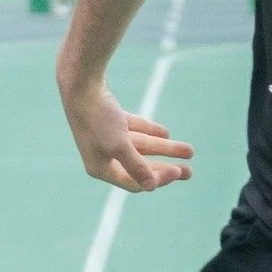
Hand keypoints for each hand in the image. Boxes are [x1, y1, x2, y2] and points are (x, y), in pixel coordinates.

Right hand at [60, 80, 192, 192]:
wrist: (81, 84)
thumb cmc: (98, 118)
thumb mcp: (119, 145)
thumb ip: (136, 166)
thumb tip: (151, 187)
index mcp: (101, 168)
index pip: (135, 182)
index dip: (158, 179)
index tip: (178, 170)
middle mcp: (102, 156)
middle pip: (141, 168)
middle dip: (166, 168)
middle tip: (190, 171)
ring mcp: (106, 137)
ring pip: (143, 147)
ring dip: (166, 149)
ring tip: (190, 150)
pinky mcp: (111, 121)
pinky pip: (135, 131)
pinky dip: (151, 132)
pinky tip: (166, 133)